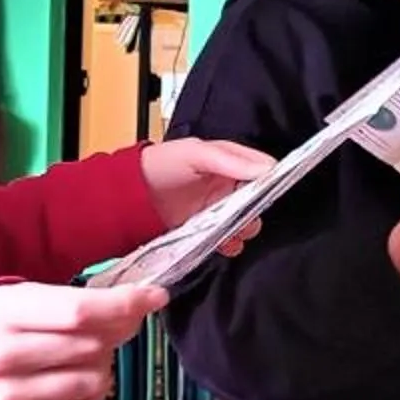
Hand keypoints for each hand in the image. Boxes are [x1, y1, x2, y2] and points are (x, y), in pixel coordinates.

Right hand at [0, 282, 168, 399]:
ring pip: (92, 382)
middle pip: (90, 347)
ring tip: (85, 355)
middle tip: (109, 325)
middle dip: (114, 333)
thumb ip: (73, 303)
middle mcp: (2, 358)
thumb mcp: (19, 298)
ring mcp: (10, 397)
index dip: (125, 304)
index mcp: (0, 315)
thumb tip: (136, 309)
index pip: (78, 311)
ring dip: (103, 366)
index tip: (155, 296)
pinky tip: (75, 378)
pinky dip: (92, 393)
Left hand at [142, 138, 275, 256]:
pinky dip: (231, 244)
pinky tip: (226, 245)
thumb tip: (267, 168)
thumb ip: (230, 160)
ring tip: (234, 233)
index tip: (270, 192)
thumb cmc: (161, 165)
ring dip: (244, 229)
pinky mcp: (206, 229)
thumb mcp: (195, 154)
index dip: (269, 181)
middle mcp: (226, 185)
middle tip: (246, 217)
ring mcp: (216, 209)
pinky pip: (228, 239)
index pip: (261, 170)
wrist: (128, 196)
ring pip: (245, 221)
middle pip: (256, 200)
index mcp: (229, 161)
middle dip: (255, 211)